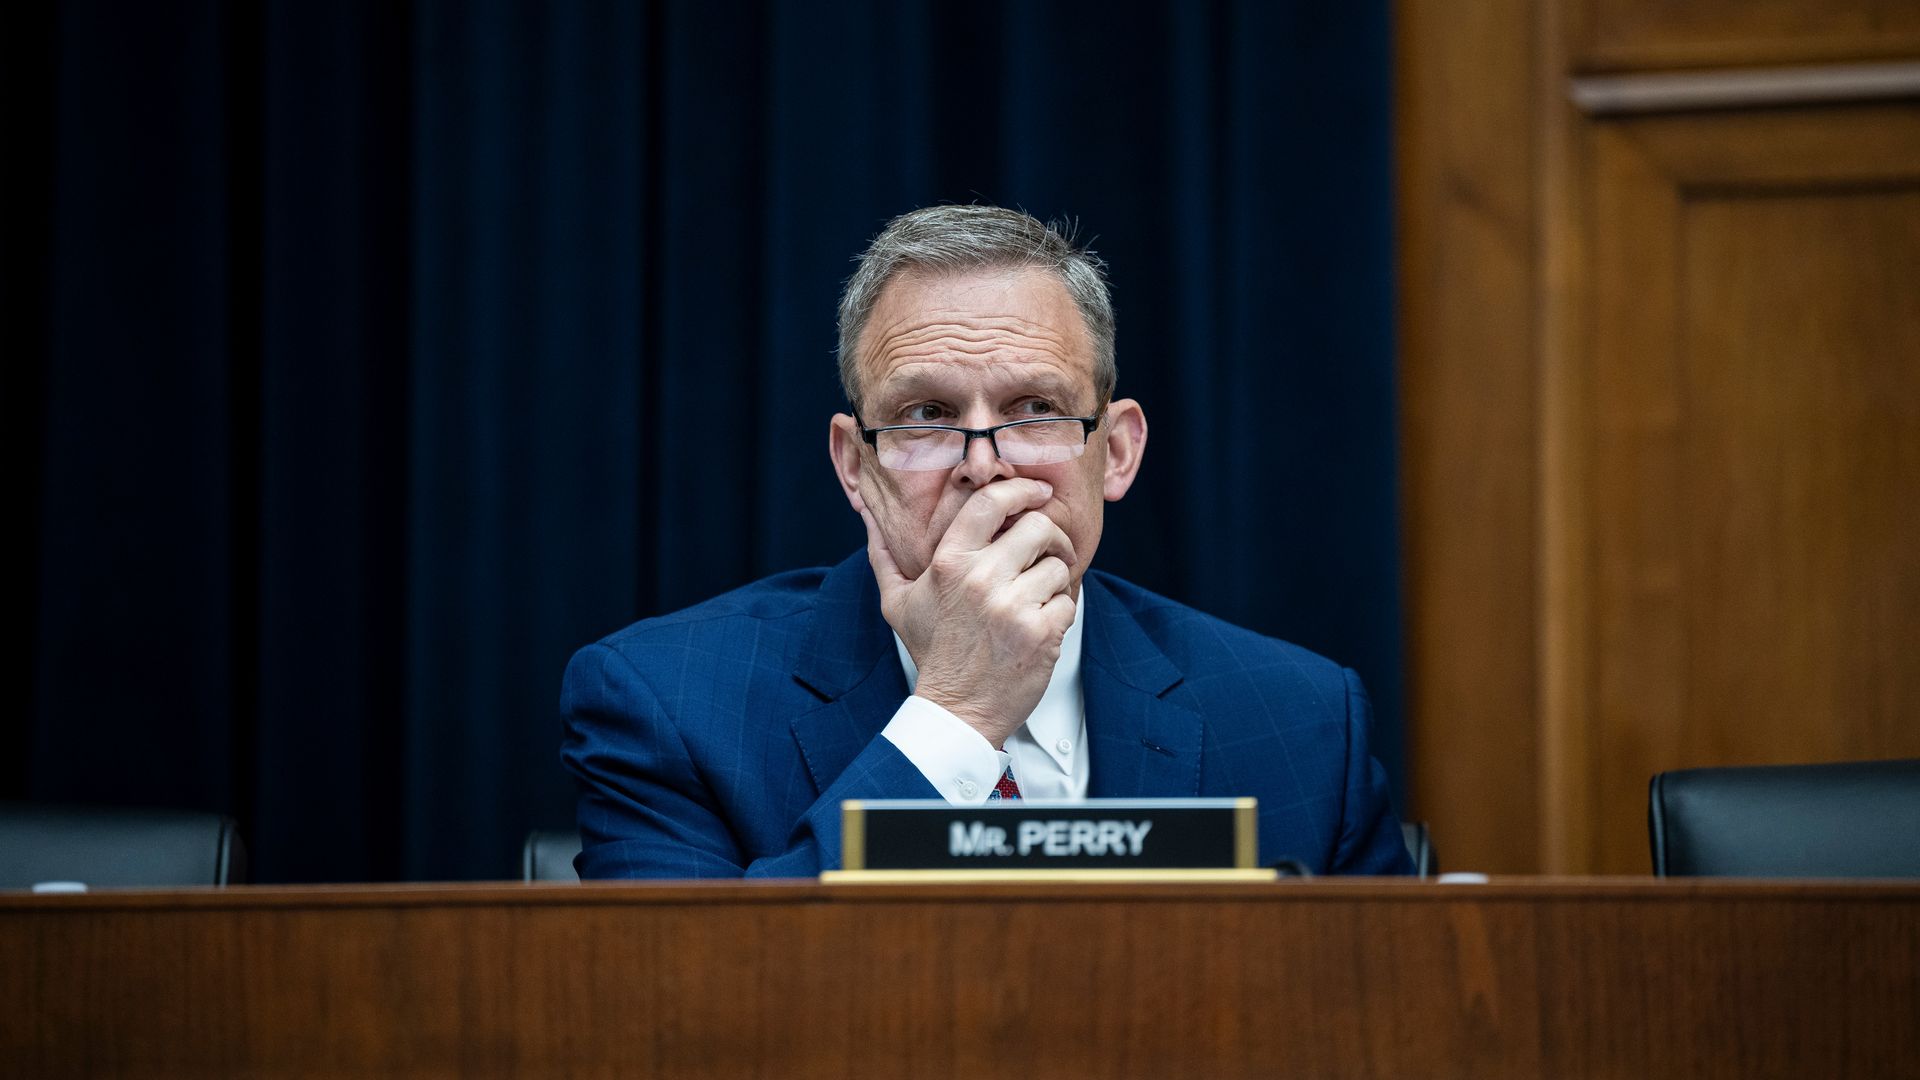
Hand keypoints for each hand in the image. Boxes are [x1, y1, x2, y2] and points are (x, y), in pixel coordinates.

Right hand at [862, 479, 1076, 747]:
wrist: (956, 709)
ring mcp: (1013, 606)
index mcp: (950, 563)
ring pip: (1058, 566)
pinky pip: (1068, 601)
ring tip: (1036, 598)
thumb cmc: (932, 652)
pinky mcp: (1040, 632)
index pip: (991, 502)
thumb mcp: (898, 602)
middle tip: (1049, 551)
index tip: (1037, 491)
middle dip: (1051, 538)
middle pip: (1039, 527)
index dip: (1020, 489)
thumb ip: (884, 556)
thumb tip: (870, 517)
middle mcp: (982, 579)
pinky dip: (1061, 612)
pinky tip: (1040, 624)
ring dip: (1054, 581)